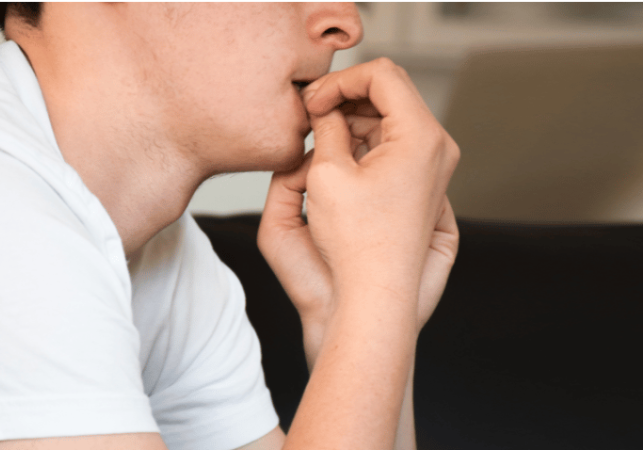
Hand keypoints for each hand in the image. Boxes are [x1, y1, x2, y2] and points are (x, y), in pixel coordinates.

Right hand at [259, 58, 458, 349]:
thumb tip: (325, 108)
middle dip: (346, 97)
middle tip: (311, 113)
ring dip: (354, 121)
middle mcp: (438, 148)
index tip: (312, 100)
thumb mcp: (328, 174)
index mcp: (421, 136)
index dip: (339, 80)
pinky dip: (366, 144)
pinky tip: (338, 159)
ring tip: (320, 138)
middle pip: (390, 95)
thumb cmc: (355, 246)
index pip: (381, 74)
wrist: (377, 298)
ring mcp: (435, 169)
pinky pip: (394, 148)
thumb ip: (328, 127)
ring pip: (391, 122)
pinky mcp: (425, 187)